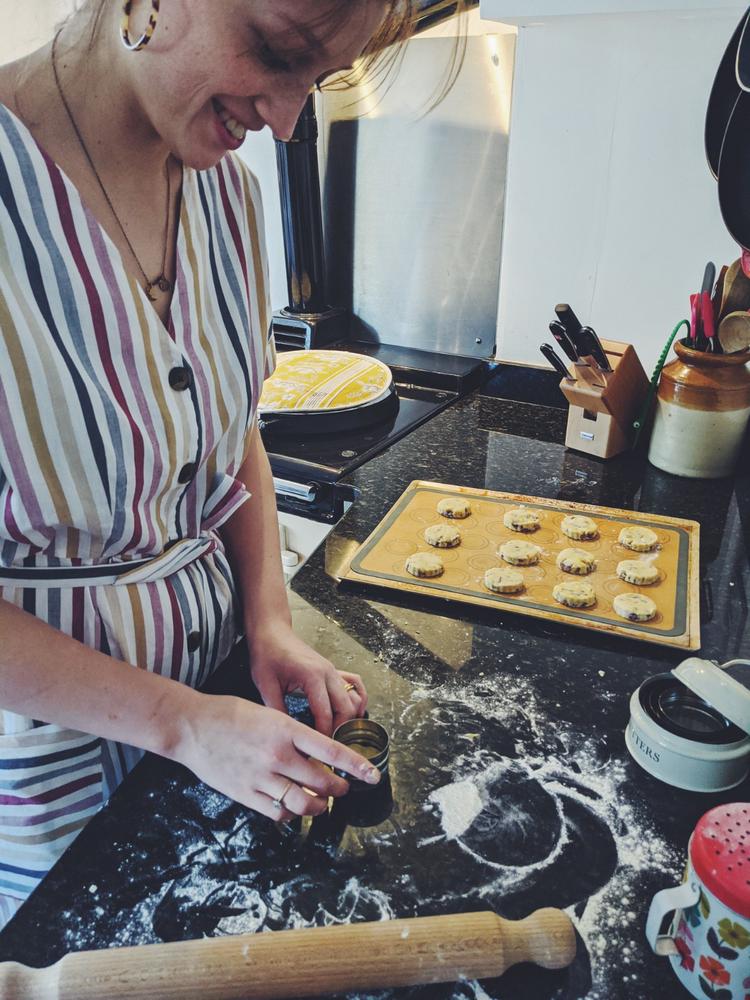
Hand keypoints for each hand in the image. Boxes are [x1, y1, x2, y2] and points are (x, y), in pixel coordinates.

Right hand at [176, 692, 380, 821]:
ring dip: (318, 806)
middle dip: (338, 789)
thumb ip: (292, 734)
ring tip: (321, 803)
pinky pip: (278, 813)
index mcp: (285, 729)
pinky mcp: (245, 794)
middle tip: (342, 789)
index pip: (331, 751)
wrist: (191, 726)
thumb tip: (315, 753)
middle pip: (322, 782)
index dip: (356, 766)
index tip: (372, 775)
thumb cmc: (229, 714)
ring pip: (303, 803)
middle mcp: (277, 755)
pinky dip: (290, 814)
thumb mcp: (268, 714)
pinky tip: (292, 807)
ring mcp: (261, 777)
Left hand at [248, 622, 367, 735]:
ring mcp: (333, 670)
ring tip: (335, 734)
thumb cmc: (267, 655)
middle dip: (338, 730)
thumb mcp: (266, 685)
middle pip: (346, 709)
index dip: (323, 735)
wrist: (272, 633)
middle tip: (326, 747)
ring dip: (348, 718)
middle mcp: (328, 673)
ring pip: (353, 699)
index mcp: (312, 676)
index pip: (326, 714)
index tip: (316, 751)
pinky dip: (358, 699)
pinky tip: (351, 713)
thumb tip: (286, 735)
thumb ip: (277, 710)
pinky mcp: (333, 670)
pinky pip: (355, 684)